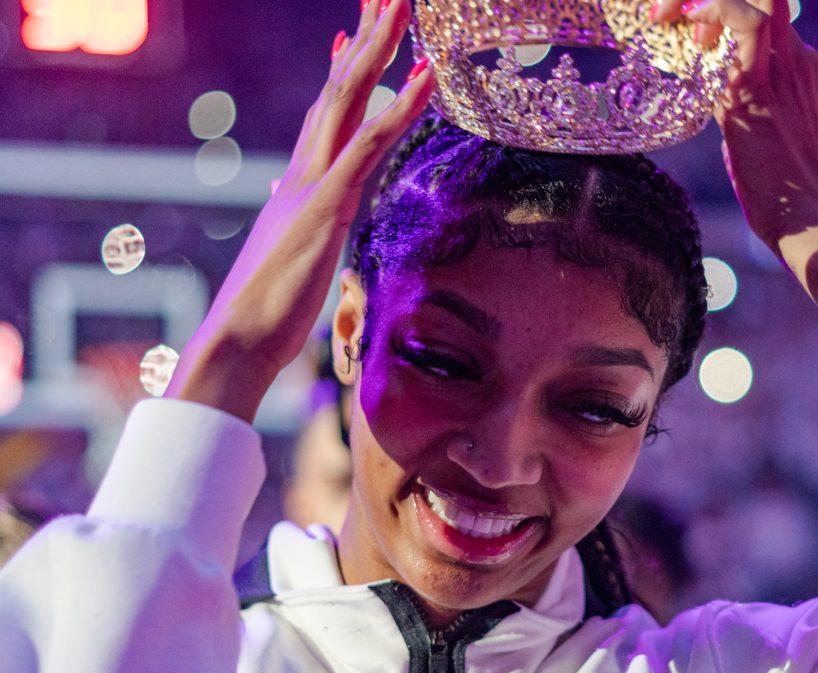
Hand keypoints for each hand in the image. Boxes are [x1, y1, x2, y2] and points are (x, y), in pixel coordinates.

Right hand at [164, 0, 434, 422]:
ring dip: (381, 47)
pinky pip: (371, 142)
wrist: (237, 339)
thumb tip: (295, 207)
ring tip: (402, 3)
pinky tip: (427, 73)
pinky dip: (401, 105)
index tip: (353, 34)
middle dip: (365, 38)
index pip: (326, 116)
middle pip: (338, 89)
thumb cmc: (266, 313)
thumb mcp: (294, 258)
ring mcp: (313, 181)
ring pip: (350, 98)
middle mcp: (303, 170)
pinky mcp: (327, 203)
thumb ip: (299, 225)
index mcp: (298, 184)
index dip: (344, 72)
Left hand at [655, 0, 817, 334]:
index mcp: (802, 68)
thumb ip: (745, 109)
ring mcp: (782, 69)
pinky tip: (683, 24)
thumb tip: (716, 106)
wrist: (813, 223)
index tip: (694, 30)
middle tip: (675, 16)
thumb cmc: (789, 196)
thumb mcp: (765, 138)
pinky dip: (711, 10)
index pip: (768, 10)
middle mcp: (797, 58)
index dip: (727, 7)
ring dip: (703, 1)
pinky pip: (742, 20)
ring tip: (667, 19)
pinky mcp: (758, 88)